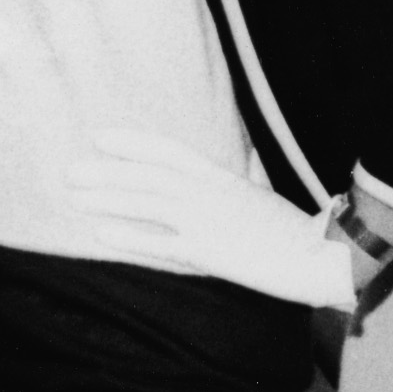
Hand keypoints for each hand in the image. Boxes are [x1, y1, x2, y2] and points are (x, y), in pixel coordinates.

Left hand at [64, 127, 355, 312]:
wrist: (321, 254)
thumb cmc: (295, 230)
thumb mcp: (259, 199)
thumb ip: (234, 188)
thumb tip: (221, 178)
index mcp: (222, 178)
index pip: (169, 151)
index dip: (133, 142)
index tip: (100, 137)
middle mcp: (209, 193)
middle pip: (148, 175)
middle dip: (108, 171)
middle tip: (70, 170)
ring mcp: (208, 220)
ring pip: (147, 203)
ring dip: (108, 198)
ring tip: (75, 197)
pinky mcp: (209, 252)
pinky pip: (160, 243)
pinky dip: (129, 236)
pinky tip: (101, 233)